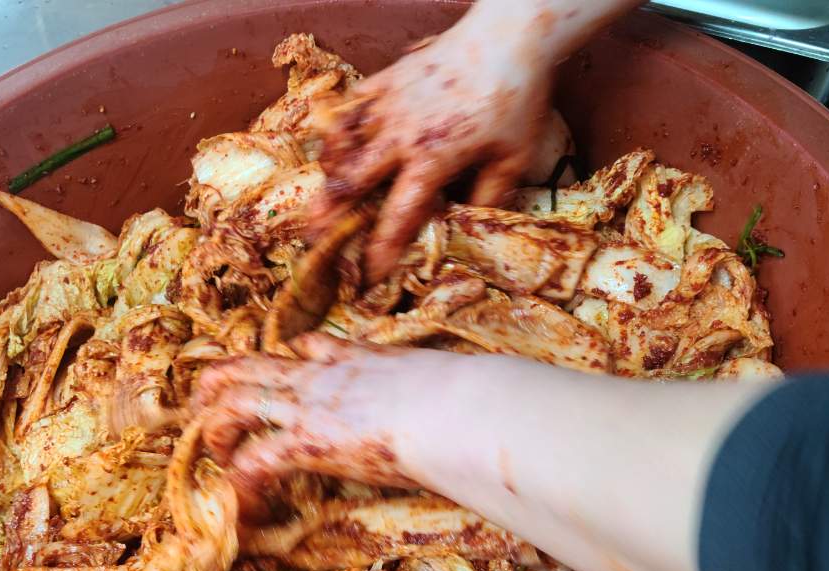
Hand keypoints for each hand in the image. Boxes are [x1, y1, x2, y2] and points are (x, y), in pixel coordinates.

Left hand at [192, 334, 459, 517]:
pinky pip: (255, 462)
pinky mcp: (309, 443)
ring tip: (213, 455)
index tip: (279, 372)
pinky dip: (241, 483)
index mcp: (354, 359)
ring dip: (217, 430)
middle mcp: (321, 377)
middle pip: (250, 366)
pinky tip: (242, 503)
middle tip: (204, 405)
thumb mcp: (440, 377)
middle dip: (218, 383)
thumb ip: (429, 384)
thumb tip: (465, 393)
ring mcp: (309, 407)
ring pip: (236, 405)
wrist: (460, 408)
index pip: (306, 347)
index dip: (285, 359)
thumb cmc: (465, 397)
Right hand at [310, 2, 572, 283]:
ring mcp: (387, 105)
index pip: (397, 216)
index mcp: (432, 159)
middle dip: (328, 215)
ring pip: (339, 144)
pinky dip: (336, 131)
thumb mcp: (513, 158)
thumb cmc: (516, 99)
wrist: (508, 36)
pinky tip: (334, 147)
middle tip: (313, 239)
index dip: (379, 250)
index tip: (367, 276)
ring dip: (328, 174)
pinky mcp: (385, 81)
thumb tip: (468, 228)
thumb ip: (488, 197)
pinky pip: (347, 109)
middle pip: (349, 182)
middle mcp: (400, 135)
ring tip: (320, 196)